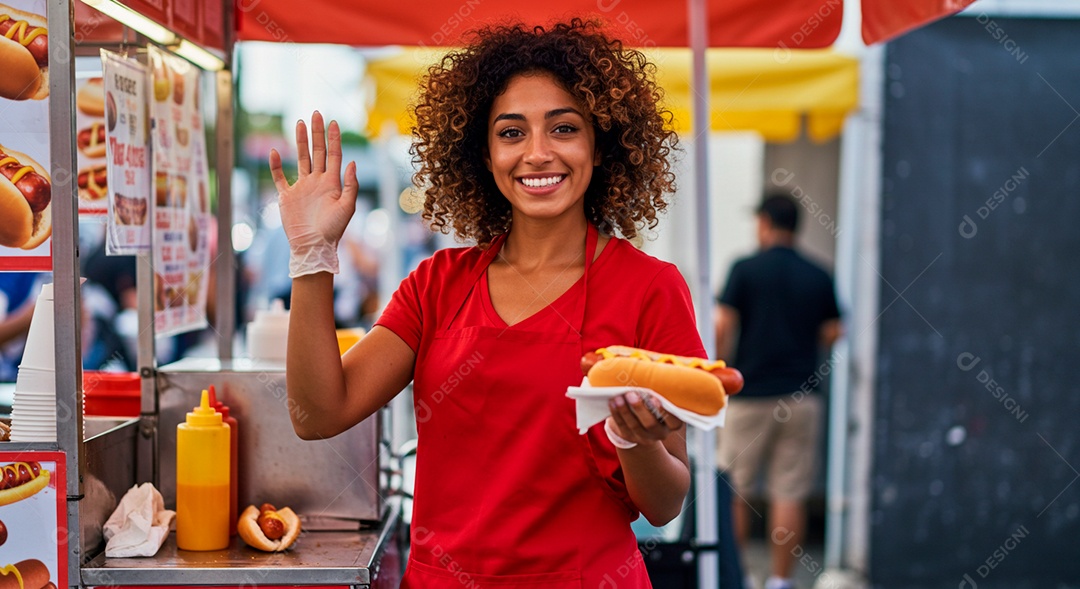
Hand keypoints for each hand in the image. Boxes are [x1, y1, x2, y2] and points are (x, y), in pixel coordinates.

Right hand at [269, 111, 357, 277]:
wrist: (313, 246)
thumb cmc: (333, 230)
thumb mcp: (348, 207)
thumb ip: (350, 184)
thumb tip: (351, 161)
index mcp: (332, 183)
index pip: (334, 155)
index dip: (334, 139)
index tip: (333, 122)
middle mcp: (317, 182)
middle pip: (317, 151)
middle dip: (317, 133)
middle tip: (315, 114)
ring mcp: (302, 188)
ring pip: (301, 159)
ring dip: (300, 142)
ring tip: (299, 123)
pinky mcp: (287, 197)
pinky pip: (280, 177)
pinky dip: (276, 165)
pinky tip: (275, 152)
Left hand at [608, 390, 683, 445]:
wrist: (643, 422)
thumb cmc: (655, 402)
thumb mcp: (662, 398)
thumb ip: (661, 389)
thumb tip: (653, 370)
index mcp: (673, 423)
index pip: (674, 422)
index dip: (665, 412)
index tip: (654, 398)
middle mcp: (660, 433)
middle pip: (651, 424)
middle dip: (640, 409)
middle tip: (631, 394)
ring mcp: (644, 437)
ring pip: (634, 426)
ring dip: (625, 411)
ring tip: (618, 397)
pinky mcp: (630, 437)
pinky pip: (622, 427)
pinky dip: (617, 414)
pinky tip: (612, 402)